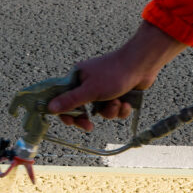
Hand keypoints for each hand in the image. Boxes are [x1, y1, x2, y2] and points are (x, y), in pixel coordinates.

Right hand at [49, 21, 186, 131]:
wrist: (142, 66)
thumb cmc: (115, 73)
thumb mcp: (90, 90)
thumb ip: (70, 100)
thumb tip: (50, 108)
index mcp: (78, 78)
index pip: (64, 98)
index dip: (65, 112)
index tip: (70, 123)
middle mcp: (89, 83)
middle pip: (82, 108)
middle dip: (88, 118)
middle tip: (89, 126)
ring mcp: (104, 89)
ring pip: (101, 111)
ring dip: (110, 111)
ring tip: (117, 102)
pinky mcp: (117, 94)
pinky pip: (114, 109)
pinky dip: (121, 109)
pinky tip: (126, 102)